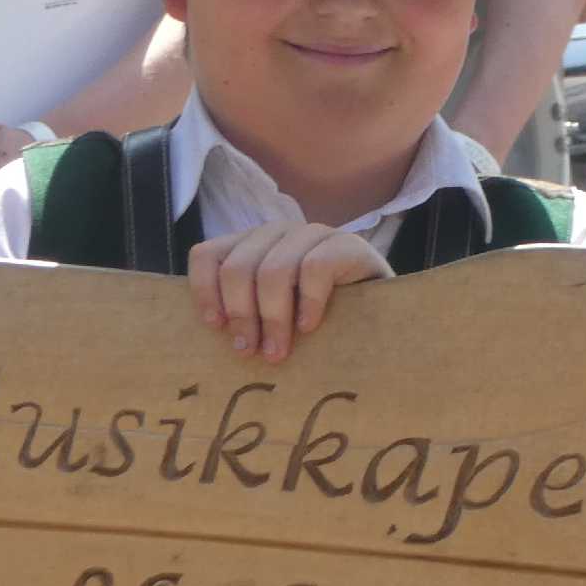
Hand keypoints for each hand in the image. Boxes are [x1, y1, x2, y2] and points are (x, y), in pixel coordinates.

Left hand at [189, 222, 391, 361]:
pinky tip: (309, 327)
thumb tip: (211, 338)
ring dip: (272, 319)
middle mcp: (277, 233)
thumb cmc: (317, 319)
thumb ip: (244, 312)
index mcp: (251, 246)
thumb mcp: (273, 313)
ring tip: (277, 353)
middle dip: (242, 315)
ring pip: (273, 271)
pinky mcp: (346, 245)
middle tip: (250, 352)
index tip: (216, 327)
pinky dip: (307, 302)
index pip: (207, 255)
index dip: (204, 290)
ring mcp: (313, 235)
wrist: (380, 313)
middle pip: (238, 268)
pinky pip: (315, 269)